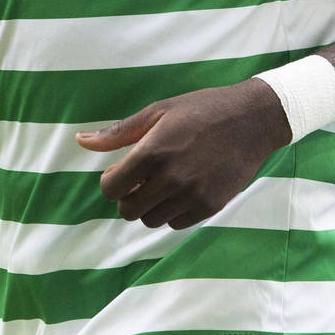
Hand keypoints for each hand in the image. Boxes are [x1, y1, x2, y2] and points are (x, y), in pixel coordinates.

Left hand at [76, 81, 293, 228]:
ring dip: (150, 206)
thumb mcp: (158, 111)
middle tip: (140, 180)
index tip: (120, 172)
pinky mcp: (210, 206)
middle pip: (128, 210)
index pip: (110, 189)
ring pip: (151, 220)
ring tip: (162, 184)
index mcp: (153, 152)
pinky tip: (181, 191)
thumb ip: (118, 132)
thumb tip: (81, 141)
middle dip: (128, 196)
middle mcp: (171, 178)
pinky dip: (172, 212)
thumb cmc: (201, 110)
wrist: (252, 120)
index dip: (110, 182)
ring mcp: (192, 195)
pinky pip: (177, 224)